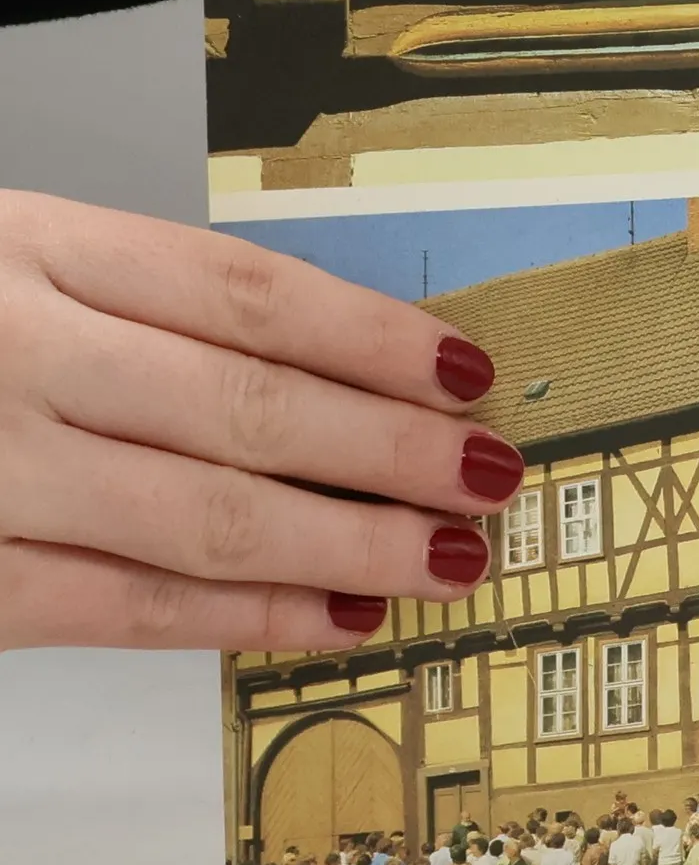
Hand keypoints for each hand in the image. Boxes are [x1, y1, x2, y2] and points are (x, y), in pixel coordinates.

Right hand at [0, 190, 524, 651]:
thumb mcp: (10, 269)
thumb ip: (136, 308)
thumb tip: (332, 368)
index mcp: (36, 249)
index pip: (244, 292)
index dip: (374, 338)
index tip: (466, 371)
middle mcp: (16, 351)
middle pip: (249, 404)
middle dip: (393, 448)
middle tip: (486, 474)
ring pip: (211, 516)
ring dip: (353, 543)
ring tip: (448, 557)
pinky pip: (132, 607)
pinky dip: (255, 615)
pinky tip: (344, 614)